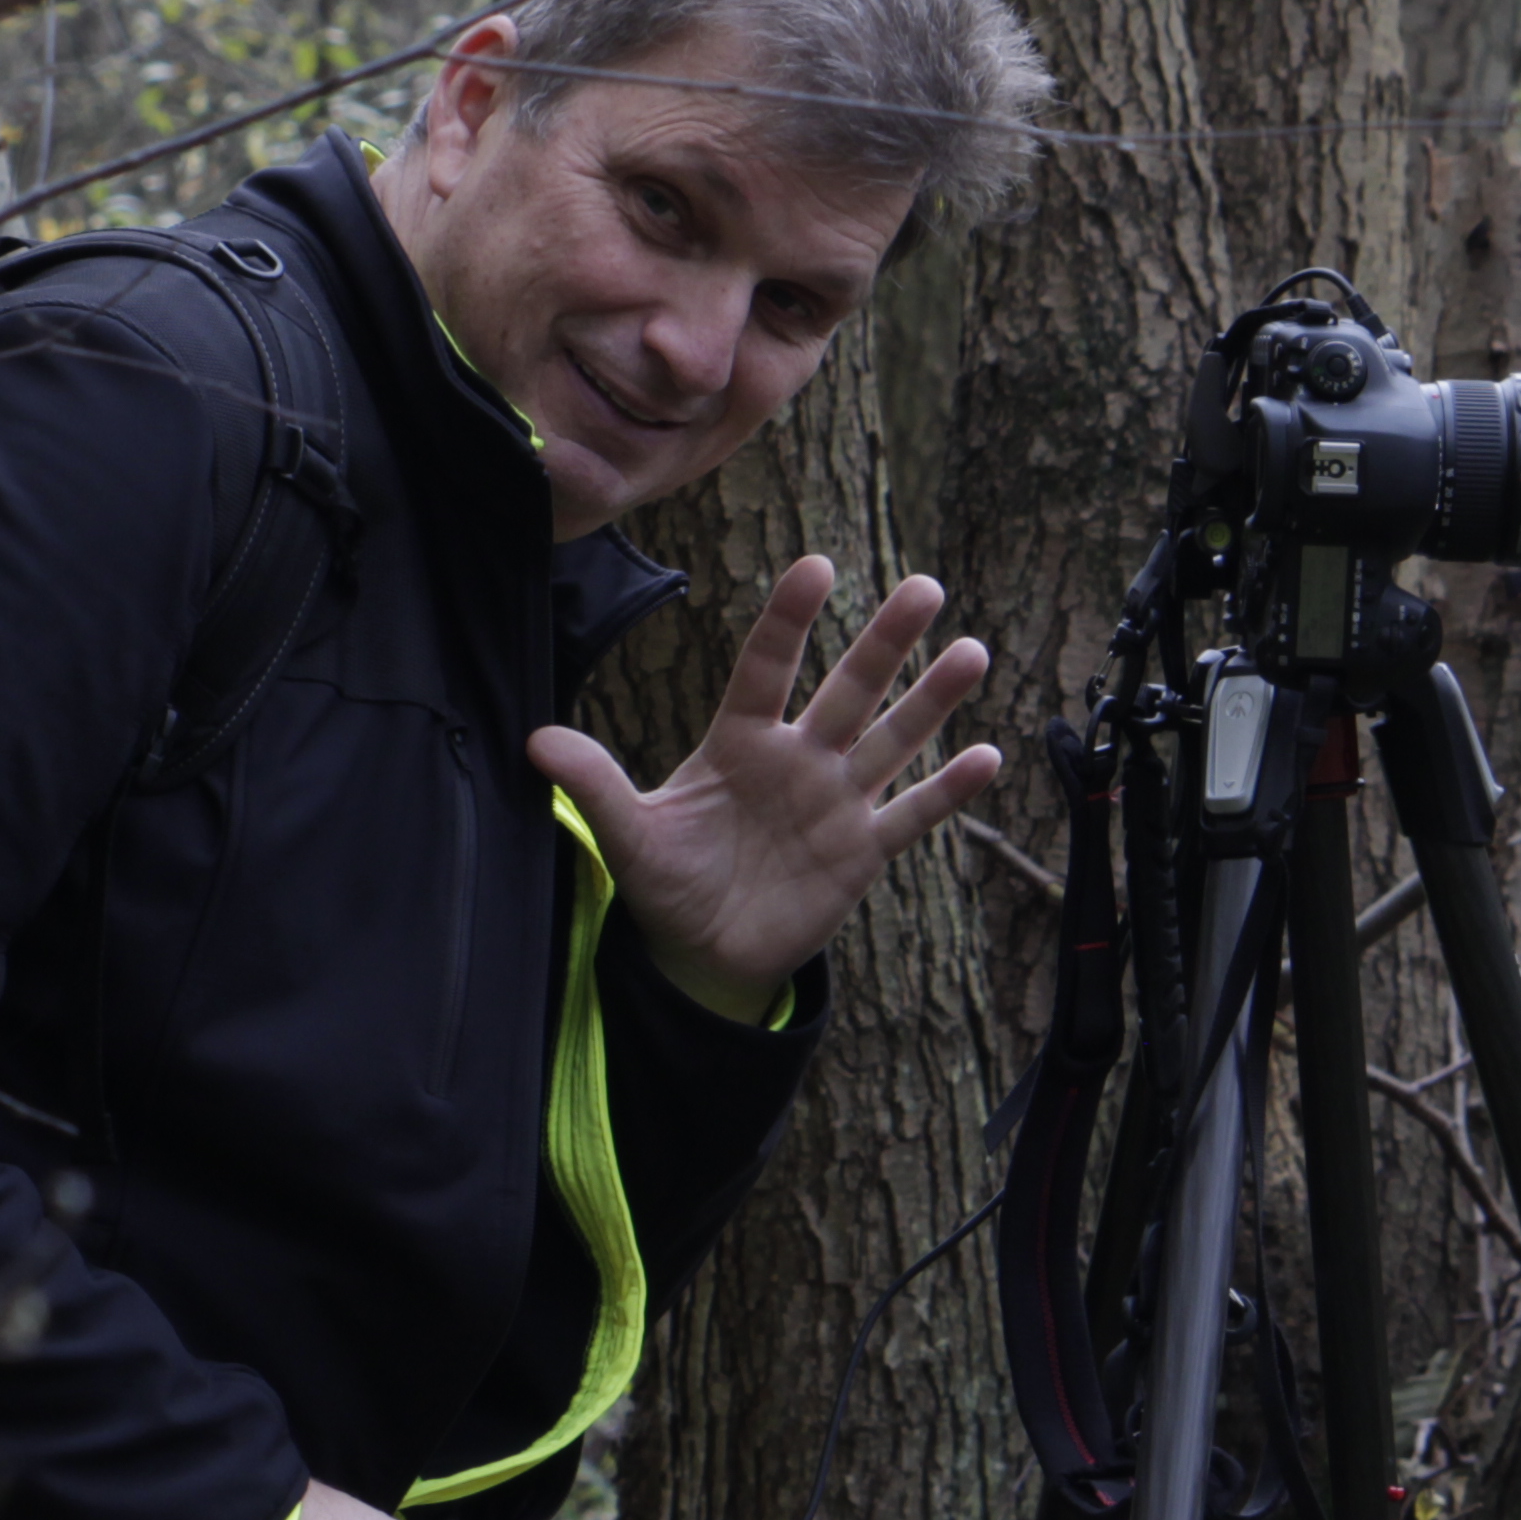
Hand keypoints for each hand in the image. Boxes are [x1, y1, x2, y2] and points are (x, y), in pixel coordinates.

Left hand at [530, 557, 1002, 1019]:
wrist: (701, 953)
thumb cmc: (666, 881)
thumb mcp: (627, 835)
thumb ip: (594, 784)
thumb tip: (533, 739)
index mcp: (738, 742)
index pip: (766, 668)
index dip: (790, 619)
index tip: (818, 566)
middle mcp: (796, 760)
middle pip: (847, 690)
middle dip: (887, 641)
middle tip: (927, 586)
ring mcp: (835, 803)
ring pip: (891, 741)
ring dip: (932, 699)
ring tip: (972, 651)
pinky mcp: (861, 853)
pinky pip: (910, 816)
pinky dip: (947, 791)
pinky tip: (987, 756)